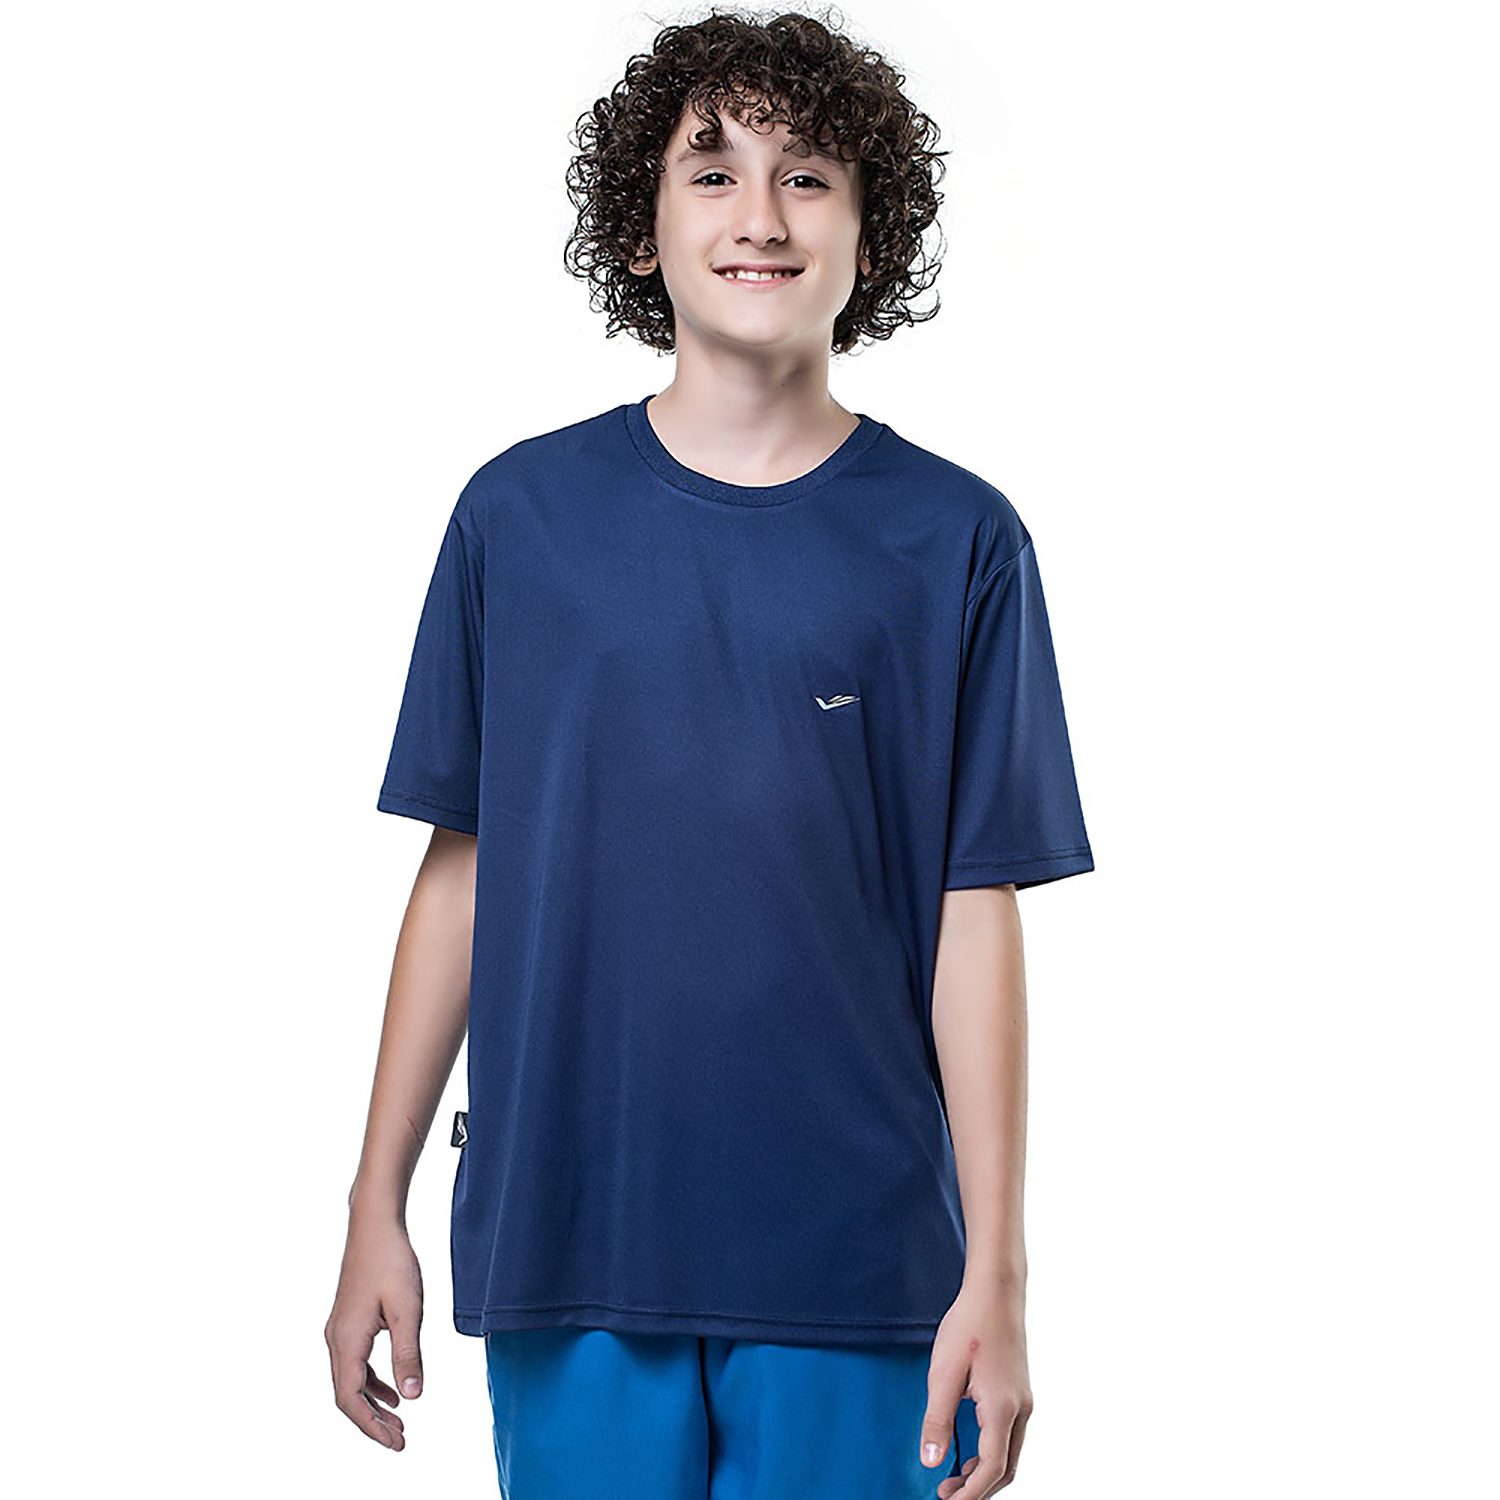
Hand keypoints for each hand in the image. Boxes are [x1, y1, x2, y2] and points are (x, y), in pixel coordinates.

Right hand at [324, 1214, 425, 1449]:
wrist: (374, 1224)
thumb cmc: (392, 1262)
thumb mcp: (408, 1310)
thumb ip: (408, 1355)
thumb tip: (413, 1397)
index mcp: (347, 1340)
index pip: (351, 1399)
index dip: (371, 1426)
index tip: (396, 1443)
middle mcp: (336, 1339)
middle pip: (347, 1395)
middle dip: (372, 1421)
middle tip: (401, 1440)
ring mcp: (339, 1329)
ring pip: (350, 1380)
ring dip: (373, 1402)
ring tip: (399, 1421)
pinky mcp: (349, 1320)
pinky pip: (355, 1362)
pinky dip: (371, 1381)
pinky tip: (393, 1389)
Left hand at [918, 1278, 1032, 1496]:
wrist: (995, 1292)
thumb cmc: (969, 1326)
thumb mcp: (943, 1374)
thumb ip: (937, 1420)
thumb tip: (931, 1461)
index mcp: (1002, 1409)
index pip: (991, 1470)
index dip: (970, 1495)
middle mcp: (1020, 1410)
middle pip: (1005, 1469)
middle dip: (978, 1489)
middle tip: (946, 1493)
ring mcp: (1023, 1401)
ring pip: (1010, 1454)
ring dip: (986, 1473)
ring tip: (955, 1477)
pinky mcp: (1020, 1392)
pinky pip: (1011, 1435)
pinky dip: (993, 1453)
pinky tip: (971, 1448)